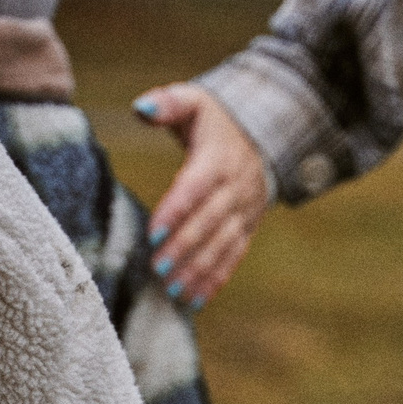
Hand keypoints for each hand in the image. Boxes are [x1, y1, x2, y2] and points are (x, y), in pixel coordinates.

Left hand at [134, 83, 269, 308]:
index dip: (176, 210)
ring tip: (173, 291)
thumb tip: (140, 107)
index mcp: (217, 158)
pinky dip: (216, 280)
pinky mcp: (247, 228)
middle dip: (184, 247)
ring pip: (222, 245)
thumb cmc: (214, 122)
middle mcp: (235, 188)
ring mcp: (244, 211)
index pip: (196, 187)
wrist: (262, 136)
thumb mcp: (194, 102)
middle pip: (209, 222)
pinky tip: (194, 300)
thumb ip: (168, 103)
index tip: (154, 233)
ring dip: (199, 270)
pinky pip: (233, 257)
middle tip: (158, 268)